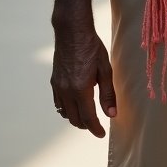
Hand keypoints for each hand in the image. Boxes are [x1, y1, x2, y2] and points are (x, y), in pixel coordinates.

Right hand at [51, 19, 116, 138]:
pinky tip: (74, 105)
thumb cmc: (91, 48)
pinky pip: (58, 103)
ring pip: (65, 113)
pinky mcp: (54, 81)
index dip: (95, 129)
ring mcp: (58, 87)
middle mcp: (66, 91)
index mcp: (81, 89)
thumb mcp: (105, 70)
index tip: (101, 134)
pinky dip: (66, 109)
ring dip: (75, 118)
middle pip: (75, 119)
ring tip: (87, 116)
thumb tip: (112, 114)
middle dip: (86, 125)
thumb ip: (108, 94)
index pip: (88, 118)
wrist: (71, 32)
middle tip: (97, 125)